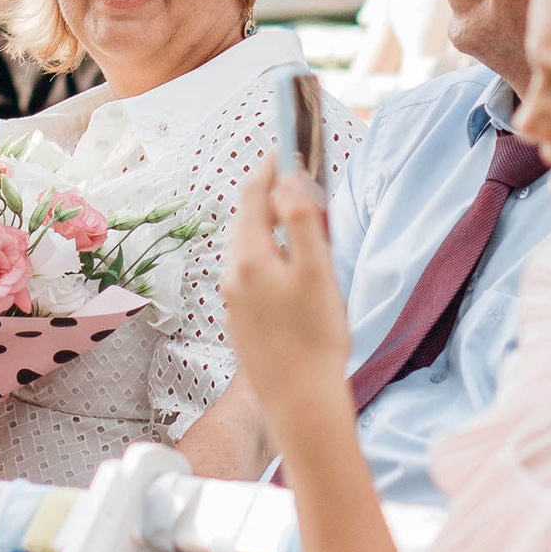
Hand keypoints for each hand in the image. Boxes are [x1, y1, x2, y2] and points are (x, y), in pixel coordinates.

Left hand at [221, 161, 349, 427]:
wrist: (301, 403)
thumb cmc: (316, 339)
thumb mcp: (318, 273)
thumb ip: (303, 222)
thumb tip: (288, 179)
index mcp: (250, 258)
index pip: (252, 197)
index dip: (268, 168)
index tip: (284, 148)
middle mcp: (232, 276)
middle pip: (245, 220)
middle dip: (266, 194)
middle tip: (294, 179)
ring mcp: (233, 301)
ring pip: (245, 248)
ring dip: (265, 226)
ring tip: (294, 218)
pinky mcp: (240, 322)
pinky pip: (247, 274)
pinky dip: (264, 255)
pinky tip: (285, 267)